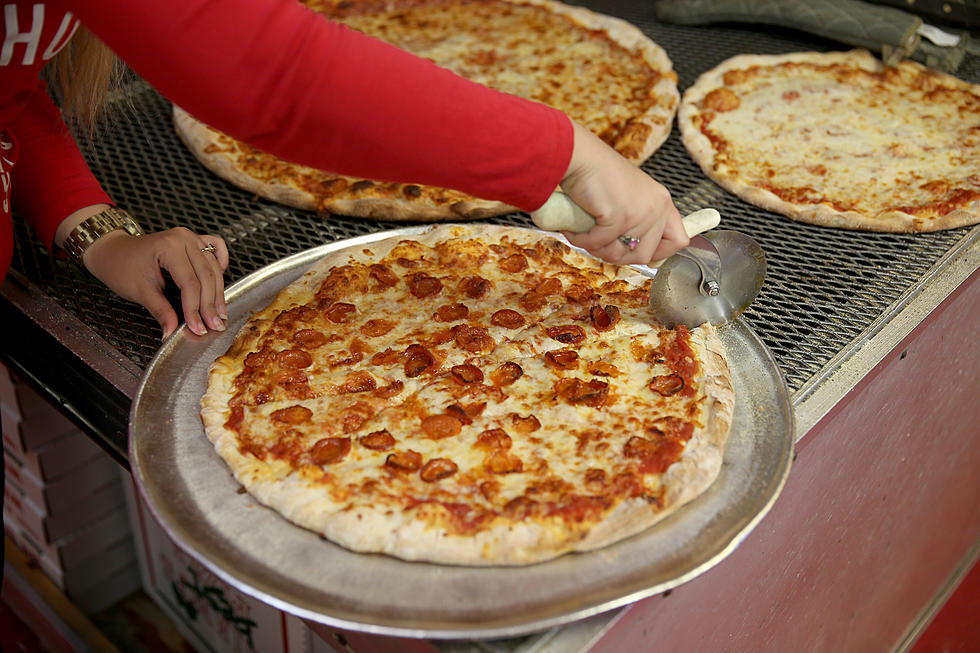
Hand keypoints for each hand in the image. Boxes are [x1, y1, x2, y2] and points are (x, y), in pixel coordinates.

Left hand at [82, 227, 229, 338]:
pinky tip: (218, 281)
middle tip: (215, 325)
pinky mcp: (193, 240)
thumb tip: (172, 331)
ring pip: (214, 267)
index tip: (199, 328)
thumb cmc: (121, 267)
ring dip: (218, 292)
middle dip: (210, 304)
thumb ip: (160, 311)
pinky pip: (216, 249)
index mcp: (168, 246)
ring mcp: (191, 237)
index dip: (195, 309)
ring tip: (220, 313)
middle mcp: (184, 238)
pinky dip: (221, 264)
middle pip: (206, 276)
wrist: (112, 251)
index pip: (190, 283)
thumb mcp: (140, 291)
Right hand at [556, 121, 688, 263]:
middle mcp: (657, 207)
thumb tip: (637, 254)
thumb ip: (639, 221)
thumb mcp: (629, 197)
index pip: (678, 240)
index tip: (635, 251)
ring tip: (586, 232)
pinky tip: (576, 228)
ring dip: (597, 249)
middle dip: (617, 256)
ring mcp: (640, 212)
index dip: (657, 253)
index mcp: (662, 202)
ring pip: (620, 255)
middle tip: (599, 242)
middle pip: (644, 256)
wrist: (580, 157)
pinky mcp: (620, 216)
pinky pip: (599, 244)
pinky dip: (582, 240)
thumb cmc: (597, 175)